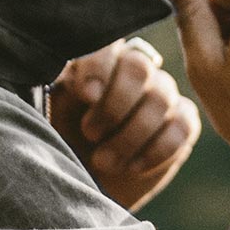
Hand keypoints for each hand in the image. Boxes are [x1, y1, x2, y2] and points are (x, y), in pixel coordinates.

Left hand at [47, 38, 201, 212]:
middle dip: (114, 107)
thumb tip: (60, 69)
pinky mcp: (181, 123)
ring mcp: (161, 95)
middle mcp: (133, 70)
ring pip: (161, 99)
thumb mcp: (46, 114)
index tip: (86, 96)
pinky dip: (157, 149)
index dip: (100, 68)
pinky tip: (132, 166)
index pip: (108, 45)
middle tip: (89, 135)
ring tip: (104, 161)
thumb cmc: (60, 144)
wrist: (84, 184)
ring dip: (130, 136)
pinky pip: (183, 126)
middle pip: (139, 68)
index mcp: (97, 61)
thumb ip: (55, 88)